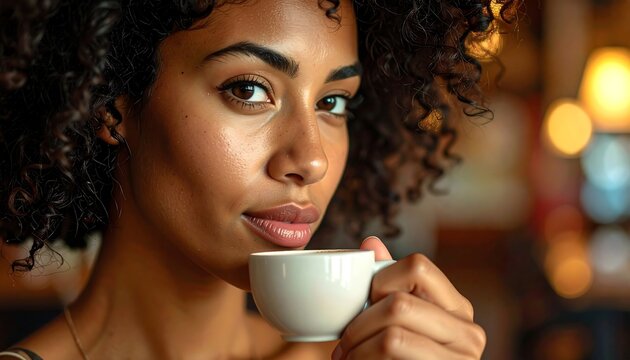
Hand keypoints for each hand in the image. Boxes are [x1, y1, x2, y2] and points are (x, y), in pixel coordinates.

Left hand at [332, 236, 485, 358]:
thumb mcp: (397, 321)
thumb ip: (387, 284)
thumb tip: (370, 242)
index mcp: (456, 309)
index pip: (417, 266)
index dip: (380, 280)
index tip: (364, 304)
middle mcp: (468, 332)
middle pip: (398, 303)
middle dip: (357, 323)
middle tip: (343, 343)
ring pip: (393, 335)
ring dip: (356, 348)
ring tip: (347, 358)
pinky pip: (391, 353)